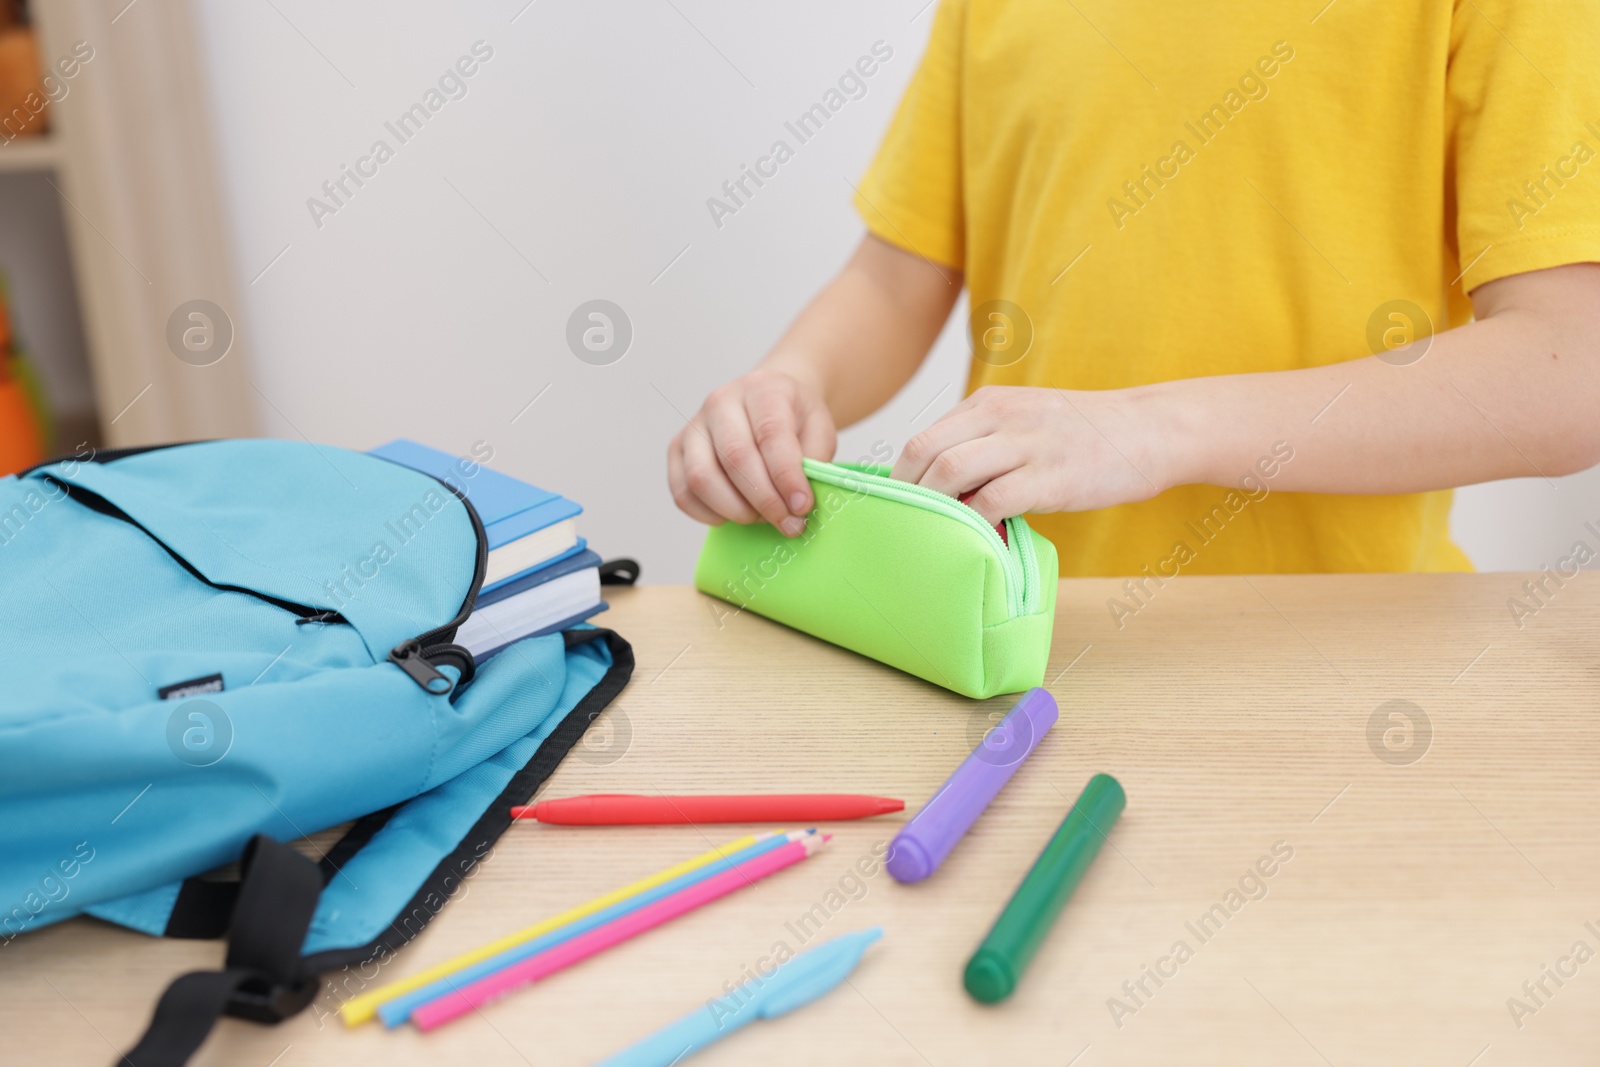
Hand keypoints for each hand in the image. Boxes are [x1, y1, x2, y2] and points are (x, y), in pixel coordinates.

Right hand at [667, 368, 837, 533]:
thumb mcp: (819, 429)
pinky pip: (683, 492)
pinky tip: (735, 514)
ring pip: (702, 478)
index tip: (802, 506)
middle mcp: (721, 402)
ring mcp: (694, 426)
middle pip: (735, 458)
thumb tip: (797, 502)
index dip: (786, 476)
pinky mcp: (677, 449)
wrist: (768, 400)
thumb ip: (813, 461)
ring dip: (736, 510)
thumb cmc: (794, 419)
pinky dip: (708, 514)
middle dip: (765, 501)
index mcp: (762, 390)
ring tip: (762, 518)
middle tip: (788, 523)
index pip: (770, 434)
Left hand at [890, 385, 1170, 523]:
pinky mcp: (1049, 477)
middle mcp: (1000, 416)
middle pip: (925, 450)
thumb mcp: (1026, 419)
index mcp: (988, 402)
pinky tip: (981, 541)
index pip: (923, 437)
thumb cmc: (1084, 434)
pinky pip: (992, 502)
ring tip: (936, 534)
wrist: (1149, 430)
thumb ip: (984, 441)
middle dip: (906, 493)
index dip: (901, 476)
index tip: (898, 508)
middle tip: (906, 526)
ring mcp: (1025, 444)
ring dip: (934, 507)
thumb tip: (943, 487)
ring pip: (951, 471)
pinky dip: (976, 525)